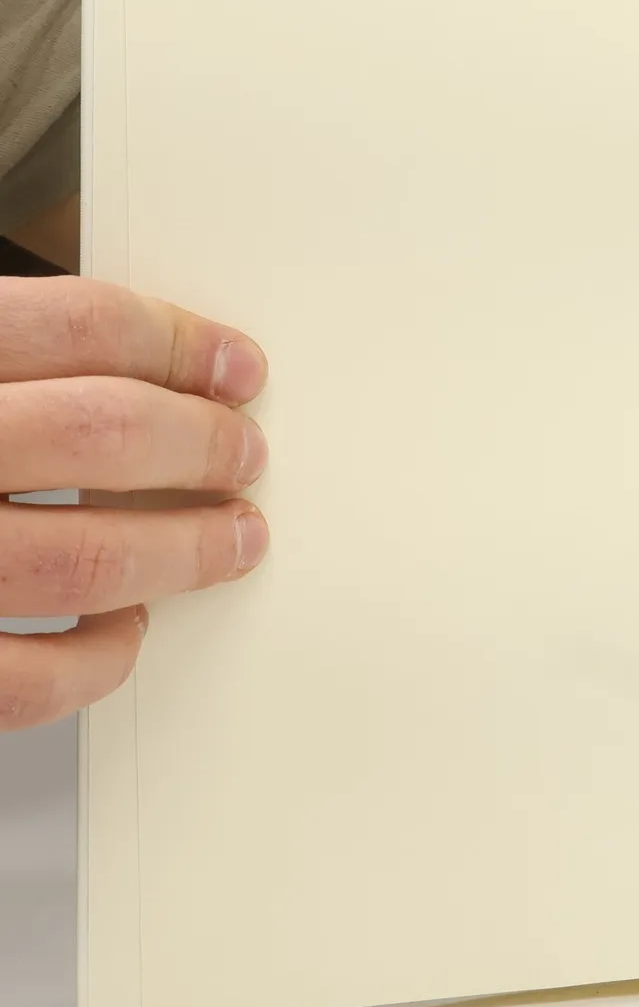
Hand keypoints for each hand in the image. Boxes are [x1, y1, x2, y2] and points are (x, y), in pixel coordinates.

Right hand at [0, 279, 268, 730]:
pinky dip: (98, 660)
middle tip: (244, 454)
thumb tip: (134, 360)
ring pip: (84, 561)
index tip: (235, 368)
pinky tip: (124, 631)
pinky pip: (26, 681)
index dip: (179, 344)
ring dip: (183, 550)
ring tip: (230, 538)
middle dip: (201, 444)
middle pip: (102, 433)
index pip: (77, 325)